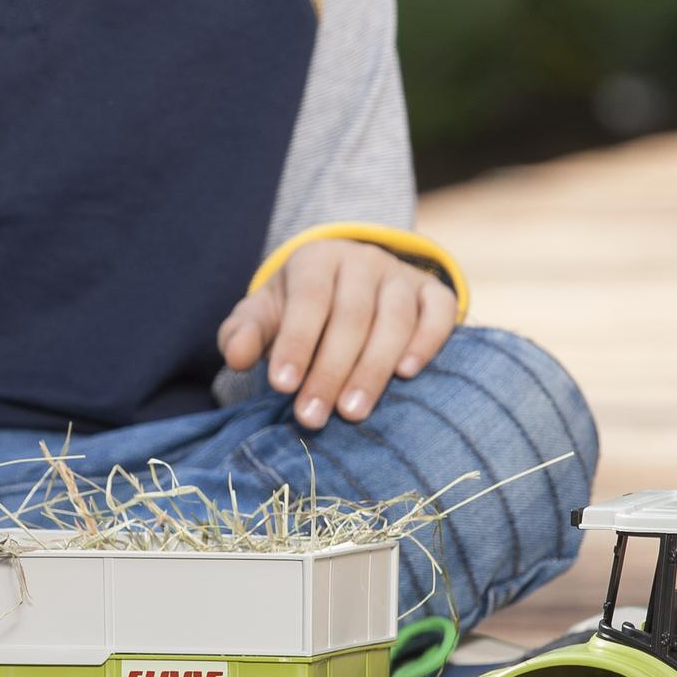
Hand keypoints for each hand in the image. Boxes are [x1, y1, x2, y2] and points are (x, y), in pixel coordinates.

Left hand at [216, 238, 458, 431]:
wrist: (347, 285)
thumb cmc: (299, 311)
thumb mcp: (264, 315)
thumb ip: (244, 334)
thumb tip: (238, 356)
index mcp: (317, 259)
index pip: (309, 299)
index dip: (296, 342)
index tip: (282, 387)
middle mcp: (363, 260)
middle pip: (352, 315)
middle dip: (330, 370)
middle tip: (313, 417)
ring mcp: (402, 275)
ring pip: (395, 318)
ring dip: (374, 368)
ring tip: (352, 413)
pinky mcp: (434, 292)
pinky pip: (439, 313)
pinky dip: (427, 341)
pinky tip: (408, 374)